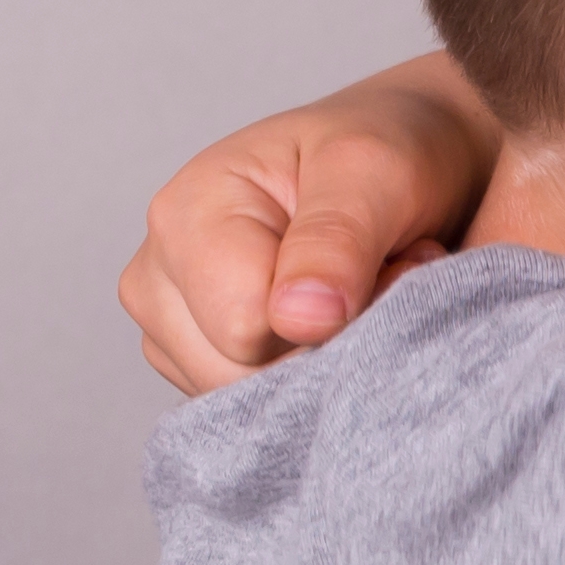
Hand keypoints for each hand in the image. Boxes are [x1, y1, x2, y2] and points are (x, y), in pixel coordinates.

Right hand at [118, 55, 497, 393]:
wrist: (405, 160)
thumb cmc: (385, 153)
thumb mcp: (376, 169)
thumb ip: (337, 240)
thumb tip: (297, 320)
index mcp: (184, 214)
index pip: (246, 326)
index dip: (335, 311)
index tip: (389, 258)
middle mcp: (159, 275)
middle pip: (240, 374)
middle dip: (334, 339)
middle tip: (386, 273)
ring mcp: (173, 327)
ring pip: (250, 401)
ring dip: (332, 358)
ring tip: (364, 289)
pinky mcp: (202, 363)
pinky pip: (258, 410)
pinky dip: (313, 377)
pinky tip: (337, 321)